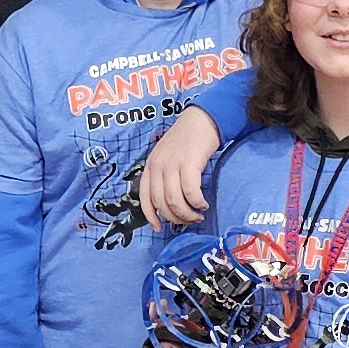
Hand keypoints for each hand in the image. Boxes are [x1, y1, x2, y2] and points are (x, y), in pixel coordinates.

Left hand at [136, 106, 221, 228]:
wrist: (202, 119)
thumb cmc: (187, 139)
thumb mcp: (167, 156)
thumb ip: (164, 175)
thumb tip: (170, 202)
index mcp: (151, 166)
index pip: (145, 197)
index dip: (150, 216)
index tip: (159, 228)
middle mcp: (158, 166)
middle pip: (162, 203)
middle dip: (176, 218)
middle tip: (189, 220)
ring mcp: (172, 165)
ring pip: (175, 201)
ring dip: (188, 214)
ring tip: (198, 214)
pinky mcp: (189, 164)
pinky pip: (190, 192)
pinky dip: (197, 202)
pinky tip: (203, 204)